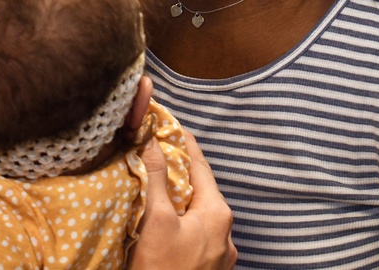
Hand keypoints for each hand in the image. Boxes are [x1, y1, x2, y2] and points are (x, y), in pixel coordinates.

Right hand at [130, 130, 236, 269]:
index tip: (167, 123)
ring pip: (198, 211)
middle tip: (157, 149)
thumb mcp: (157, 219)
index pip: (200, 163)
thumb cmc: (162, 269)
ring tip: (157, 181)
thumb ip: (157, 177)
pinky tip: (164, 219)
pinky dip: (181, 219)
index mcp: (218, 213)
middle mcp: (226, 232)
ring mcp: (220, 254)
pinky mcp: (210, 269)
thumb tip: (153, 139)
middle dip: (179, 168)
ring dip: (179, 195)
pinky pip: (196, 233)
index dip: (183, 141)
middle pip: (201, 187)